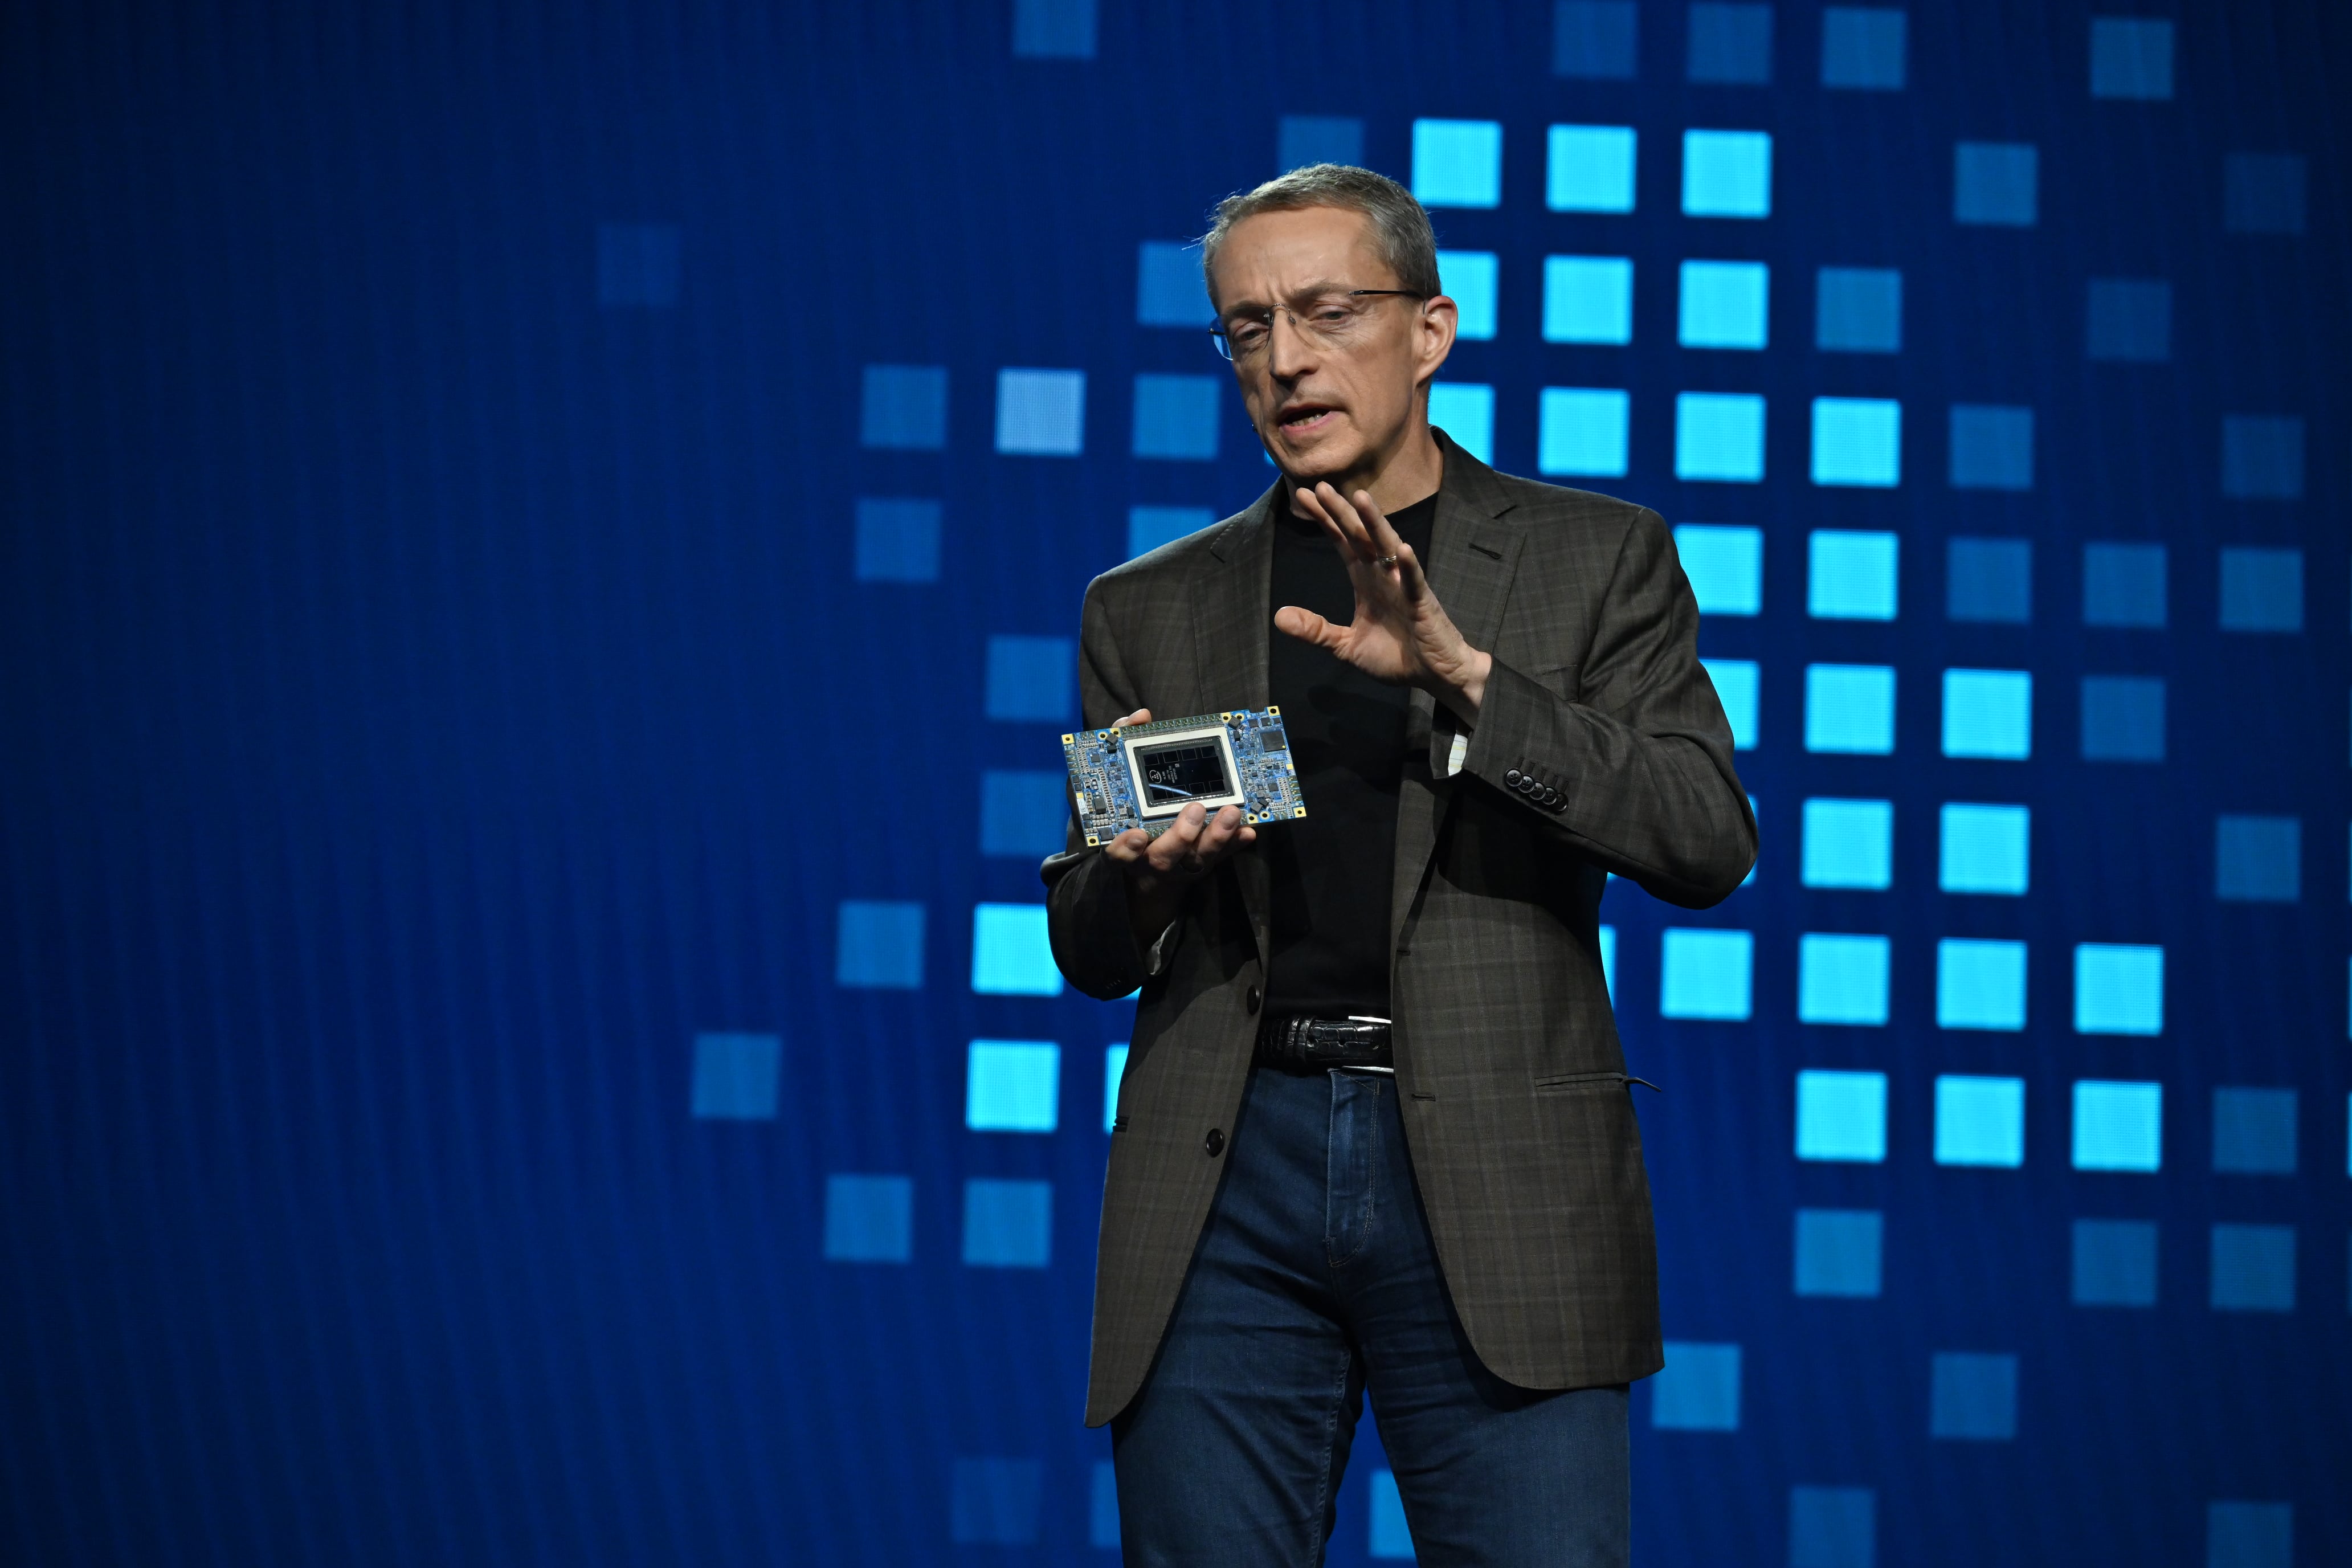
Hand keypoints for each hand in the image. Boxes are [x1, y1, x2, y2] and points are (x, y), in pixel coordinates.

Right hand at [1097, 708, 1256, 949]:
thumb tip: (1141, 716)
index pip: (1117, 853)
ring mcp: (1180, 866)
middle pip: (1165, 856)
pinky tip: (1248, 830)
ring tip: (1231, 812)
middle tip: (1196, 809)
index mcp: (1124, 845)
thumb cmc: (1132, 813)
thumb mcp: (1121, 783)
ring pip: (1198, 858)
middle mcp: (1151, 860)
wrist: (1149, 873)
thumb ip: (1124, 746)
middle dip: (1181, 835)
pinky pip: (1222, 857)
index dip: (1125, 848)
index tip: (1137, 835)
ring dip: (1216, 836)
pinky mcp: (1204, 863)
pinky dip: (1234, 844)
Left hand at [1274, 482, 1491, 720]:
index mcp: (1365, 581)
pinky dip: (1408, 567)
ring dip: (1375, 524)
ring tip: (1360, 499)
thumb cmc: (1395, 656)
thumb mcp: (1346, 646)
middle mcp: (1383, 576)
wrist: (1433, 674)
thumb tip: (1279, 617)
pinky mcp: (1422, 604)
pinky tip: (1401, 549)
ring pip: (1388, 548)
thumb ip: (1316, 630)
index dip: (1326, 519)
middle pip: (1359, 537)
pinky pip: (1415, 582)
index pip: (1342, 542)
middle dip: (1341, 512)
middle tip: (1321, 486)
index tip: (1304, 496)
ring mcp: (1404, 586)